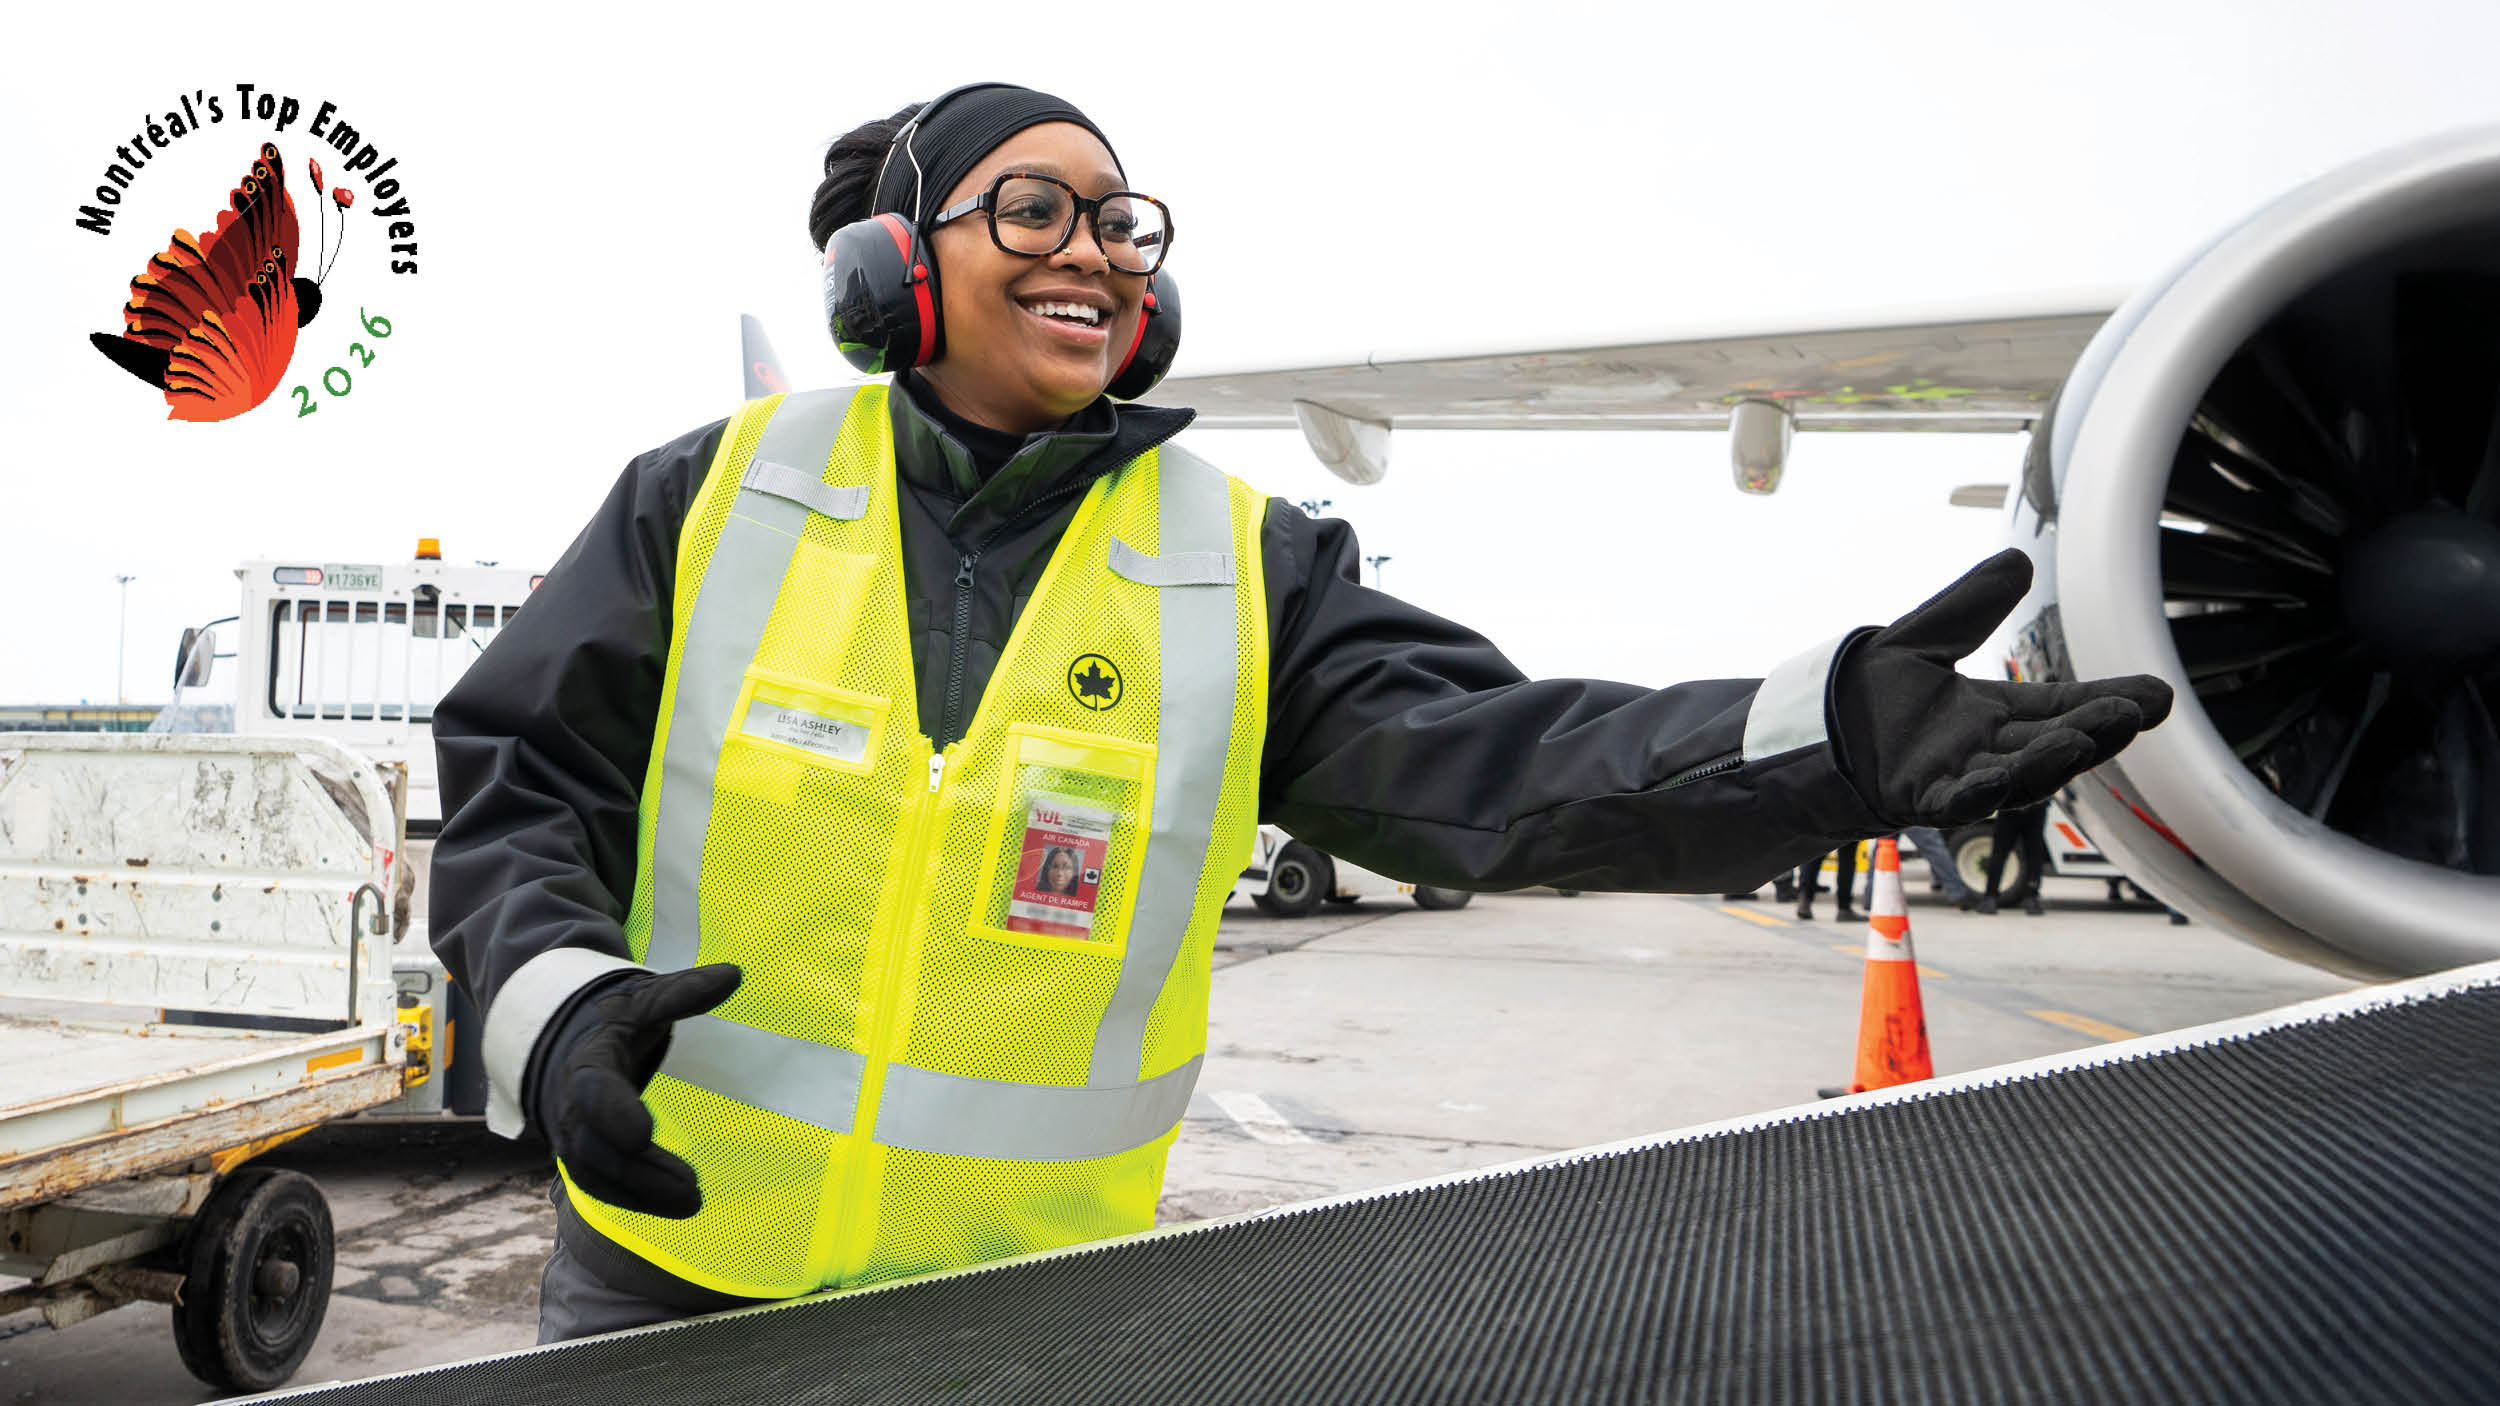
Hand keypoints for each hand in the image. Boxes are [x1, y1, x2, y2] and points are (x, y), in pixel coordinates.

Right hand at [545, 963, 741, 1218]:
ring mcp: (572, 1135)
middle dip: (639, 1173)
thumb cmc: (612, 1020)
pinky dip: (632, 1200)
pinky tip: (671, 1207)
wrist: (563, 1042)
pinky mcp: (582, 1155)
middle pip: (595, 1147)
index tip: (643, 1134)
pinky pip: (600, 1185)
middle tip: (691, 1190)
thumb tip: (733, 974)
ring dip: (641, 1194)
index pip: (593, 1090)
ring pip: (596, 1174)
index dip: (613, 1113)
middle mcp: (572, 1105)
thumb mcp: (642, 999)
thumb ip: (682, 992)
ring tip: (691, 1203)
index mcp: (587, 1061)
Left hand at [1831, 550, 2172, 828]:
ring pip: (2016, 777)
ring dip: (2050, 763)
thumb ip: (1970, 606)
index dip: (2108, 702)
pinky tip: (1998, 782)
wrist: (1809, 726)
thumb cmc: (1866, 693)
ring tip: (2086, 740)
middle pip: (2052, 744)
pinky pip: (1954, 802)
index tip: (2157, 696)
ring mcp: (1955, 779)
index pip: (2061, 707)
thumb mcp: (1922, 638)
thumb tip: (2018, 559)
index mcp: (1993, 715)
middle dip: (2095, 732)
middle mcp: (1986, 752)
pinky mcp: (1916, 798)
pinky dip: (1976, 794)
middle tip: (2136, 713)